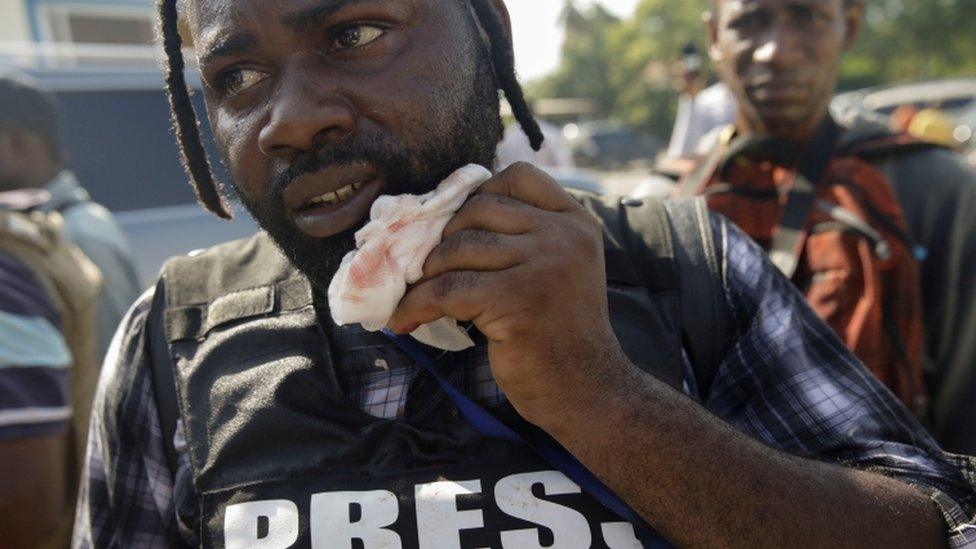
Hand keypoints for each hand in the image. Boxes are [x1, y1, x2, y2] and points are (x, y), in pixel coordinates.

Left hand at [388, 162, 625, 426]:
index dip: (478, 196)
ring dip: (426, 275)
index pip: (518, 177)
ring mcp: (544, 265)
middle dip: (443, 239)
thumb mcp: (557, 268)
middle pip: (478, 210)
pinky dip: (417, 304)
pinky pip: (447, 289)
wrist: (587, 390)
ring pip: (458, 248)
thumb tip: (445, 215)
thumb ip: (525, 236)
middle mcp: (564, 236)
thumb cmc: (560, 333)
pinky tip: (405, 320)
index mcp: (576, 222)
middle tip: (425, 269)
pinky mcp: (518, 299)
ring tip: (416, 295)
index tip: (457, 227)